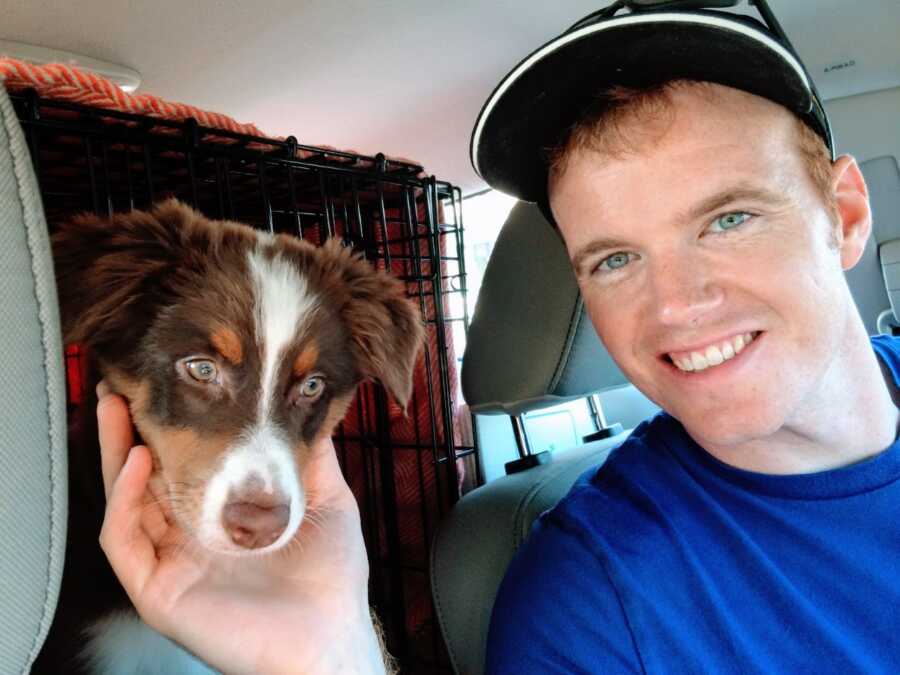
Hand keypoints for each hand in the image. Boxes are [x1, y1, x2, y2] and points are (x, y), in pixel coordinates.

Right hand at [96, 381, 388, 674]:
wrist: (331, 634)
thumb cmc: (331, 576)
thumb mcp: (325, 500)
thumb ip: (310, 456)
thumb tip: (308, 406)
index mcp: (224, 517)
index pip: (185, 465)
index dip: (171, 427)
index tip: (169, 384)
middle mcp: (191, 537)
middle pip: (146, 477)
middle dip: (129, 430)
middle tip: (121, 385)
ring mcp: (172, 562)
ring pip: (126, 502)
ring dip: (117, 453)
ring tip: (118, 407)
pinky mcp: (159, 590)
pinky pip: (124, 541)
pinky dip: (124, 500)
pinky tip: (139, 463)